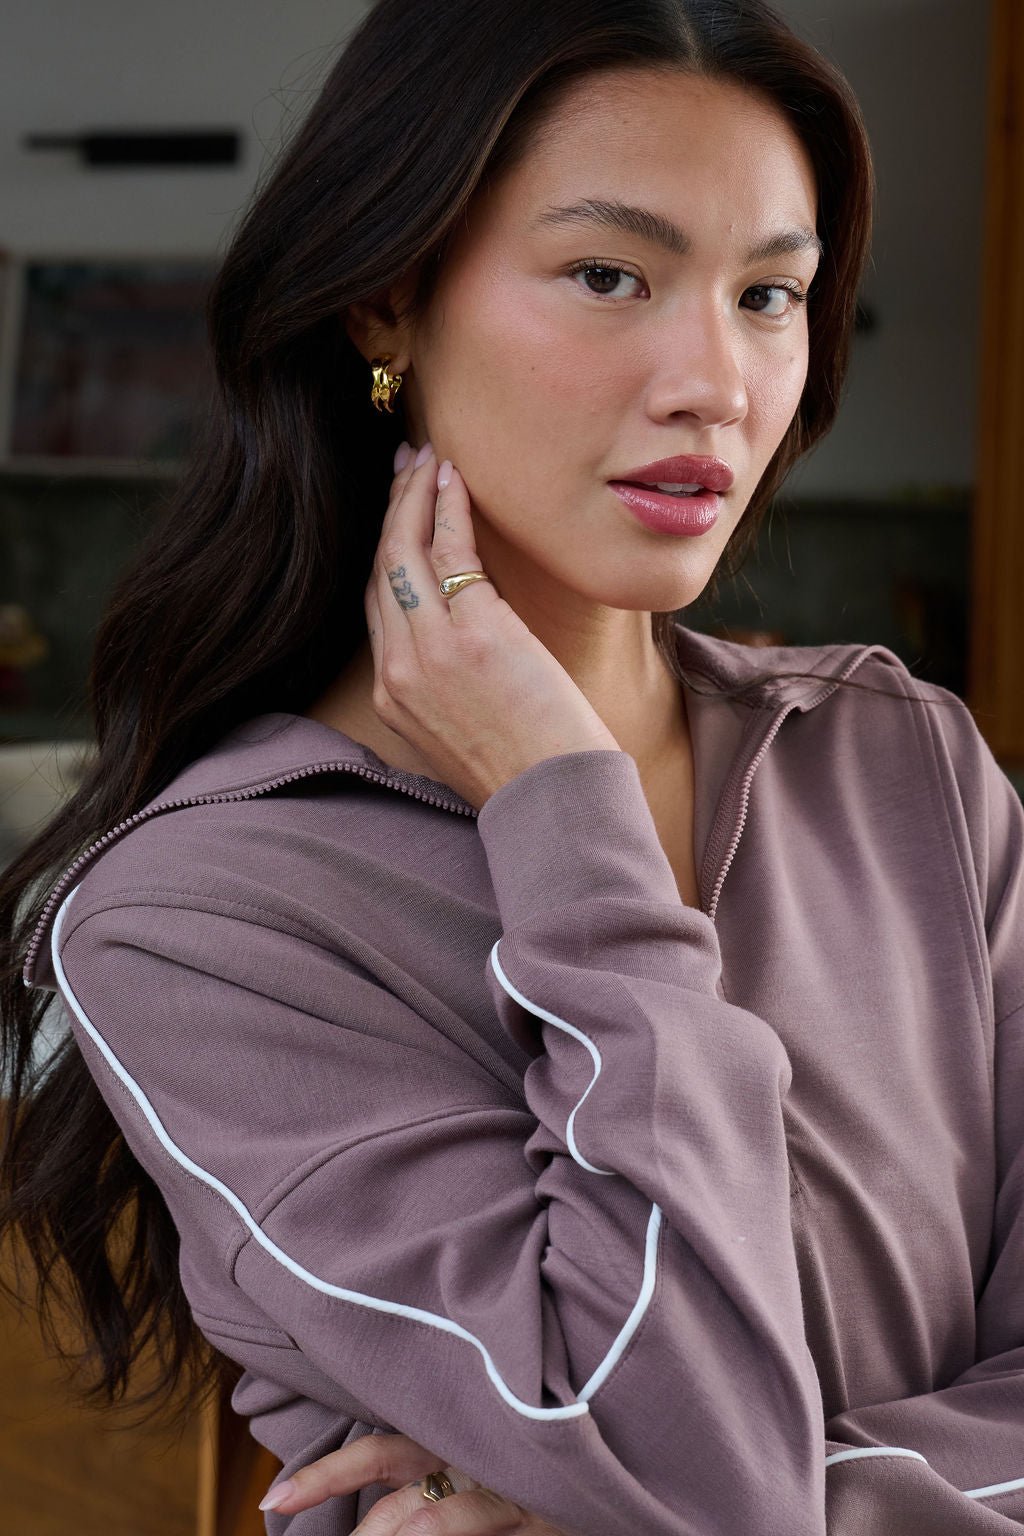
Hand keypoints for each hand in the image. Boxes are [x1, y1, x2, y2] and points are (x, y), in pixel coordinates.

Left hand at [258, 1428, 569, 1534]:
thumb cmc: (524, 1471)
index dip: (325, 1475)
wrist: (608, 1458)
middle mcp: (475, 1458)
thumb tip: (369, 1516)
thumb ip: (420, 1473)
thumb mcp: (467, 1464)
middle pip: (400, 1497)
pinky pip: (482, 1533)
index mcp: (450, 1439)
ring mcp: (510, 1492)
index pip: (376, 1452)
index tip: (273, 1500)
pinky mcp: (543, 1520)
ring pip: (433, 1518)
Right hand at [365, 442, 621, 810]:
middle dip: (392, 510)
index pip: (379, 605)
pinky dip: (447, 508)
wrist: (553, 801)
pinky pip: (448, 552)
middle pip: (381, 569)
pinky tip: (454, 479)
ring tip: (430, 458)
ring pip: (403, 551)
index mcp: (393, 696)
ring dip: (415, 496)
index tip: (399, 513)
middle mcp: (396, 669)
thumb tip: (469, 650)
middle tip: (406, 466)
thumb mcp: (468, 732)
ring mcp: (427, 650)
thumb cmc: (528, 772)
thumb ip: (451, 689)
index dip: (387, 551)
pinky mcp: (471, 631)